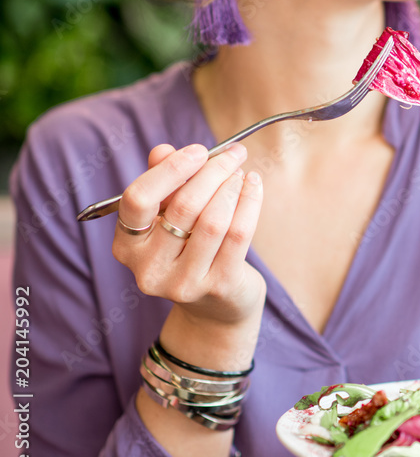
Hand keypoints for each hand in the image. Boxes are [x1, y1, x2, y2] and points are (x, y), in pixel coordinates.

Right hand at [112, 143, 265, 330]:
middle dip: (213, 172)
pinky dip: (250, 203)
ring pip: (213, 220)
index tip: (199, 151)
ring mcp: (183, 282)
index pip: (138, 199)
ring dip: (232, 187)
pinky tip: (254, 186)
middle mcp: (148, 268)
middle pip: (183, 206)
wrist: (216, 307)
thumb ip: (163, 184)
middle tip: (233, 155)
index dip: (170, 169)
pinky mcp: (217, 286)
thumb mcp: (169, 218)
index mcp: (127, 246)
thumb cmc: (190, 251)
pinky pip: (238, 234)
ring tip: (242, 173)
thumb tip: (163, 149)